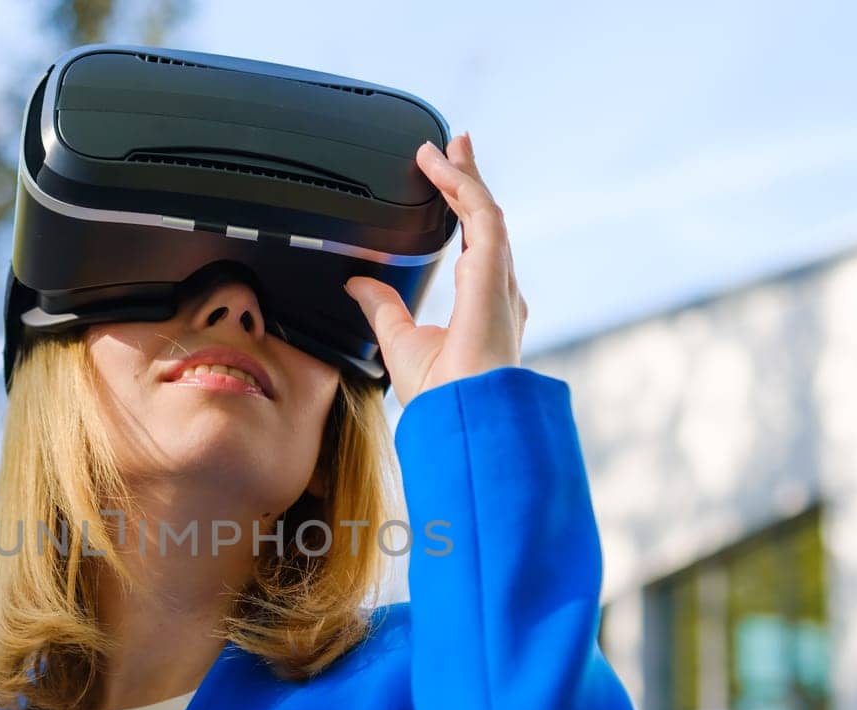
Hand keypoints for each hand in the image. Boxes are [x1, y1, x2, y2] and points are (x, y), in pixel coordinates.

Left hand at [342, 132, 527, 406]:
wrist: (463, 415)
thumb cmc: (443, 396)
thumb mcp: (400, 343)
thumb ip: (383, 309)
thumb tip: (358, 285)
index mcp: (483, 307)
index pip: (475, 245)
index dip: (463, 212)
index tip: (446, 184)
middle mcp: (497, 289)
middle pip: (484, 220)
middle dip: (469, 181)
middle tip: (454, 148)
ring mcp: (499, 279)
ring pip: (484, 210)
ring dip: (463, 176)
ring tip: (446, 147)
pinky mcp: (493, 271)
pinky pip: (480, 214)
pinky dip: (461, 185)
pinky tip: (441, 166)